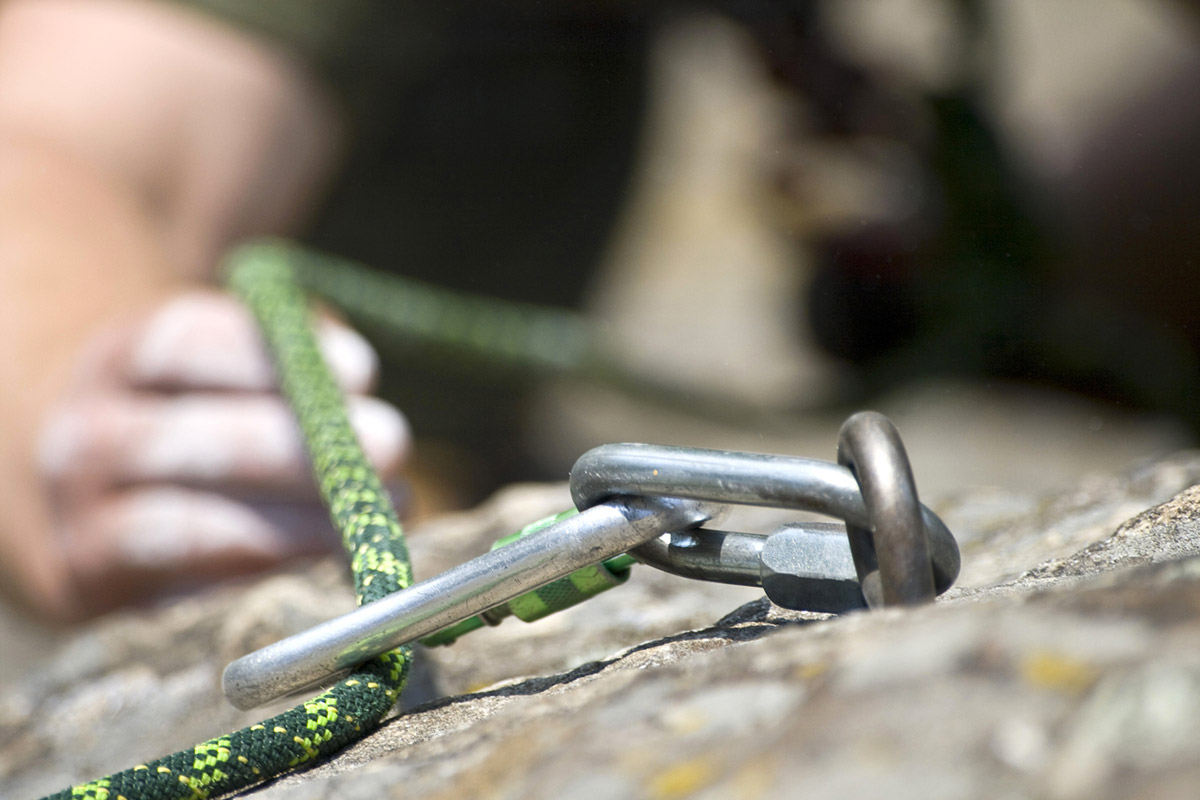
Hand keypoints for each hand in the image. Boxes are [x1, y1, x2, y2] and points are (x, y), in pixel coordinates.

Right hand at [34, 290, 408, 617]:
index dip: (274, 359)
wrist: (89, 490)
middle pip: (190, 440)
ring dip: (291, 528)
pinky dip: (253, 584)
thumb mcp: (230, 367)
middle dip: (300, 450)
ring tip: (368, 526)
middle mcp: (85, 434)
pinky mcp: (94, 590)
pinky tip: (317, 571)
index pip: (182, 344)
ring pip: (184, 527)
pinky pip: (179, 596)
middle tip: (391, 449)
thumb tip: (353, 381)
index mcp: (122, 357)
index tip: (364, 372)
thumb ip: (292, 363)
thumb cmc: (201, 415)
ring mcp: (78, 518)